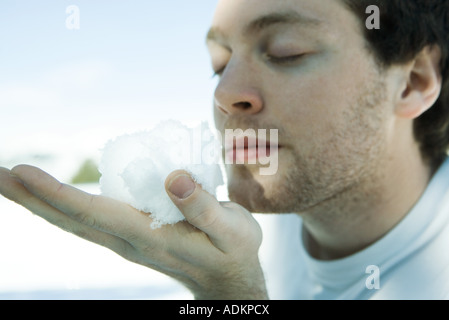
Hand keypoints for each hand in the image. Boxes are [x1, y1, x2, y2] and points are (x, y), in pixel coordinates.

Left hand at [0, 165, 267, 298]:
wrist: (228, 282)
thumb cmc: (234, 253)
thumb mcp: (233, 231)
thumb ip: (204, 207)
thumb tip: (173, 177)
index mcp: (149, 237)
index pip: (93, 214)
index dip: (56, 194)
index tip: (20, 172)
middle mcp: (128, 240)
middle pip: (71, 220)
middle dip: (32, 198)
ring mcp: (126, 240)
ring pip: (76, 222)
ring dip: (41, 202)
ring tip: (13, 181)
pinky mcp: (131, 235)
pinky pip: (90, 220)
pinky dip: (65, 206)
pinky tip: (54, 197)